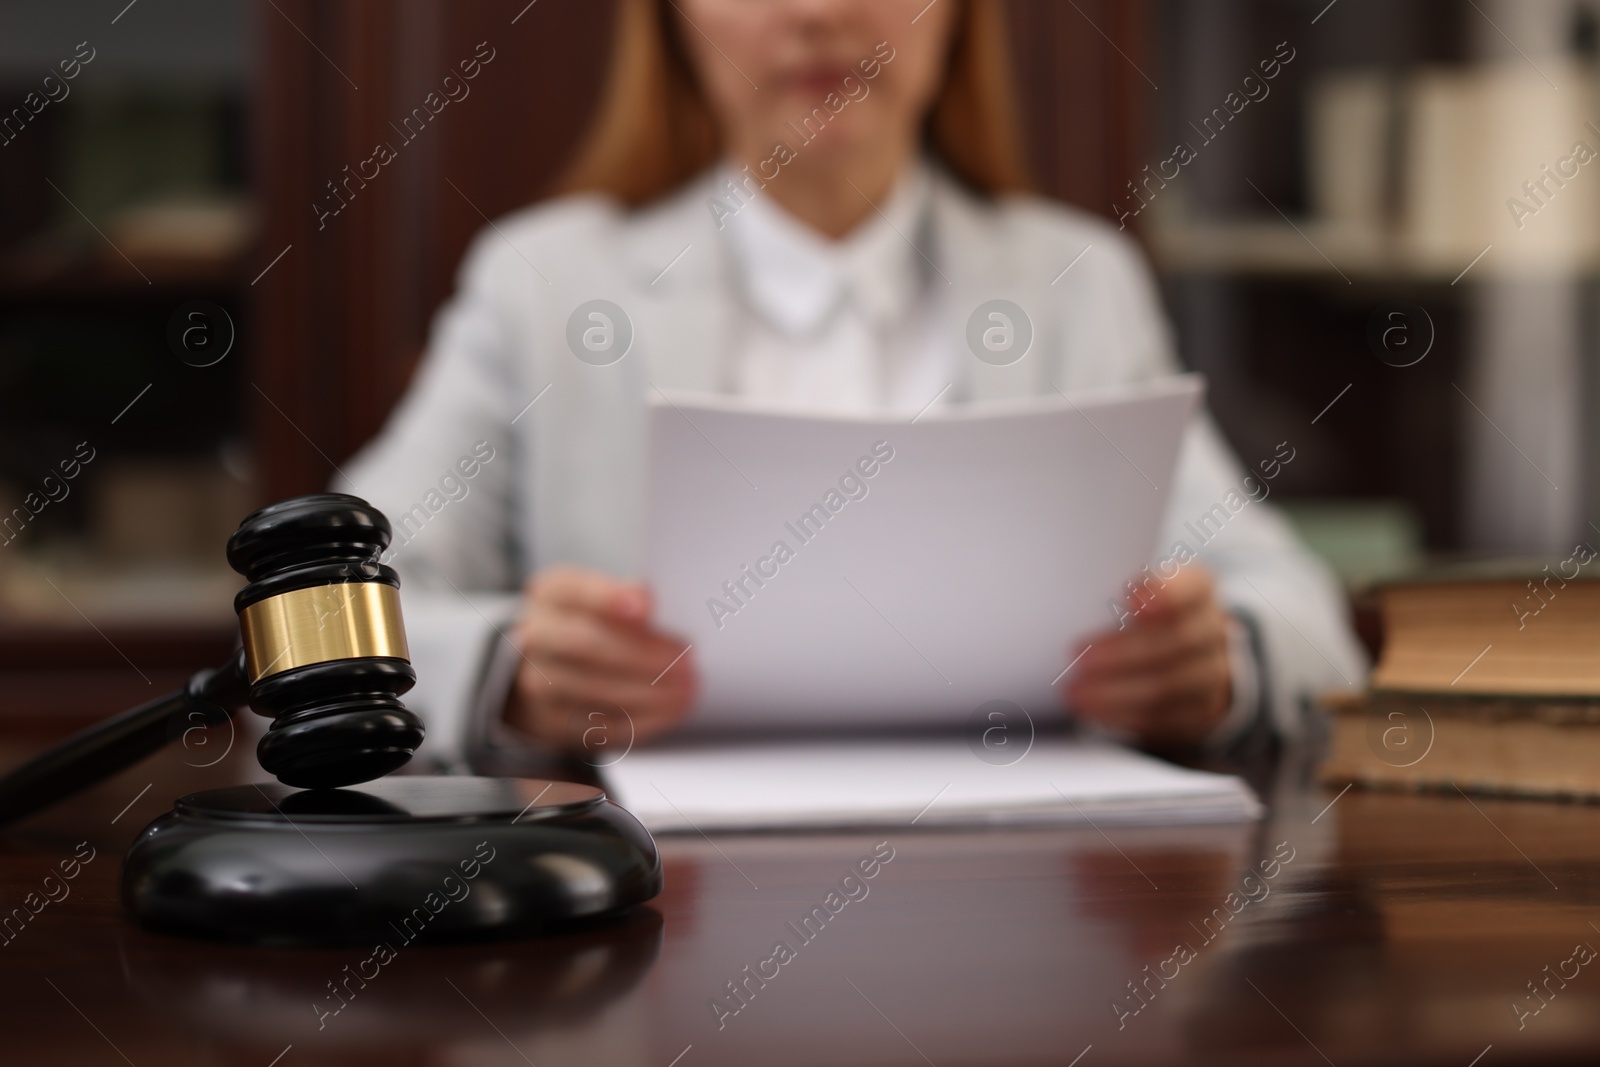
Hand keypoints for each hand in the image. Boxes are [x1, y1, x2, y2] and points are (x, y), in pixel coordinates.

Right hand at [504, 566, 696, 752]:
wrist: (546, 664)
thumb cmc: (590, 621)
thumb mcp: (600, 596)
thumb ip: (625, 596)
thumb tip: (649, 604)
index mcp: (553, 594)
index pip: (576, 591)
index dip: (609, 598)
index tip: (648, 607)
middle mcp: (536, 636)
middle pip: (586, 645)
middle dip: (642, 654)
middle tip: (686, 661)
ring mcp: (537, 682)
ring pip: (592, 689)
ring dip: (648, 692)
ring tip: (686, 689)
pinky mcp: (551, 722)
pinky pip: (597, 725)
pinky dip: (640, 720)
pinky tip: (670, 711)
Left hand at [1061, 566, 1232, 745]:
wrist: (1192, 656)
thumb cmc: (1147, 615)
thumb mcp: (1140, 592)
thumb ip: (1114, 593)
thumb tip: (1063, 600)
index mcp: (1197, 589)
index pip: (1191, 587)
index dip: (1165, 593)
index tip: (1130, 596)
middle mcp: (1211, 630)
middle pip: (1177, 640)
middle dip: (1123, 651)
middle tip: (1078, 657)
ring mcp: (1211, 674)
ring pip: (1168, 686)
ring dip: (1115, 692)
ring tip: (1075, 693)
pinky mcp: (1199, 711)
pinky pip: (1163, 718)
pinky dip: (1123, 716)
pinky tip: (1094, 711)